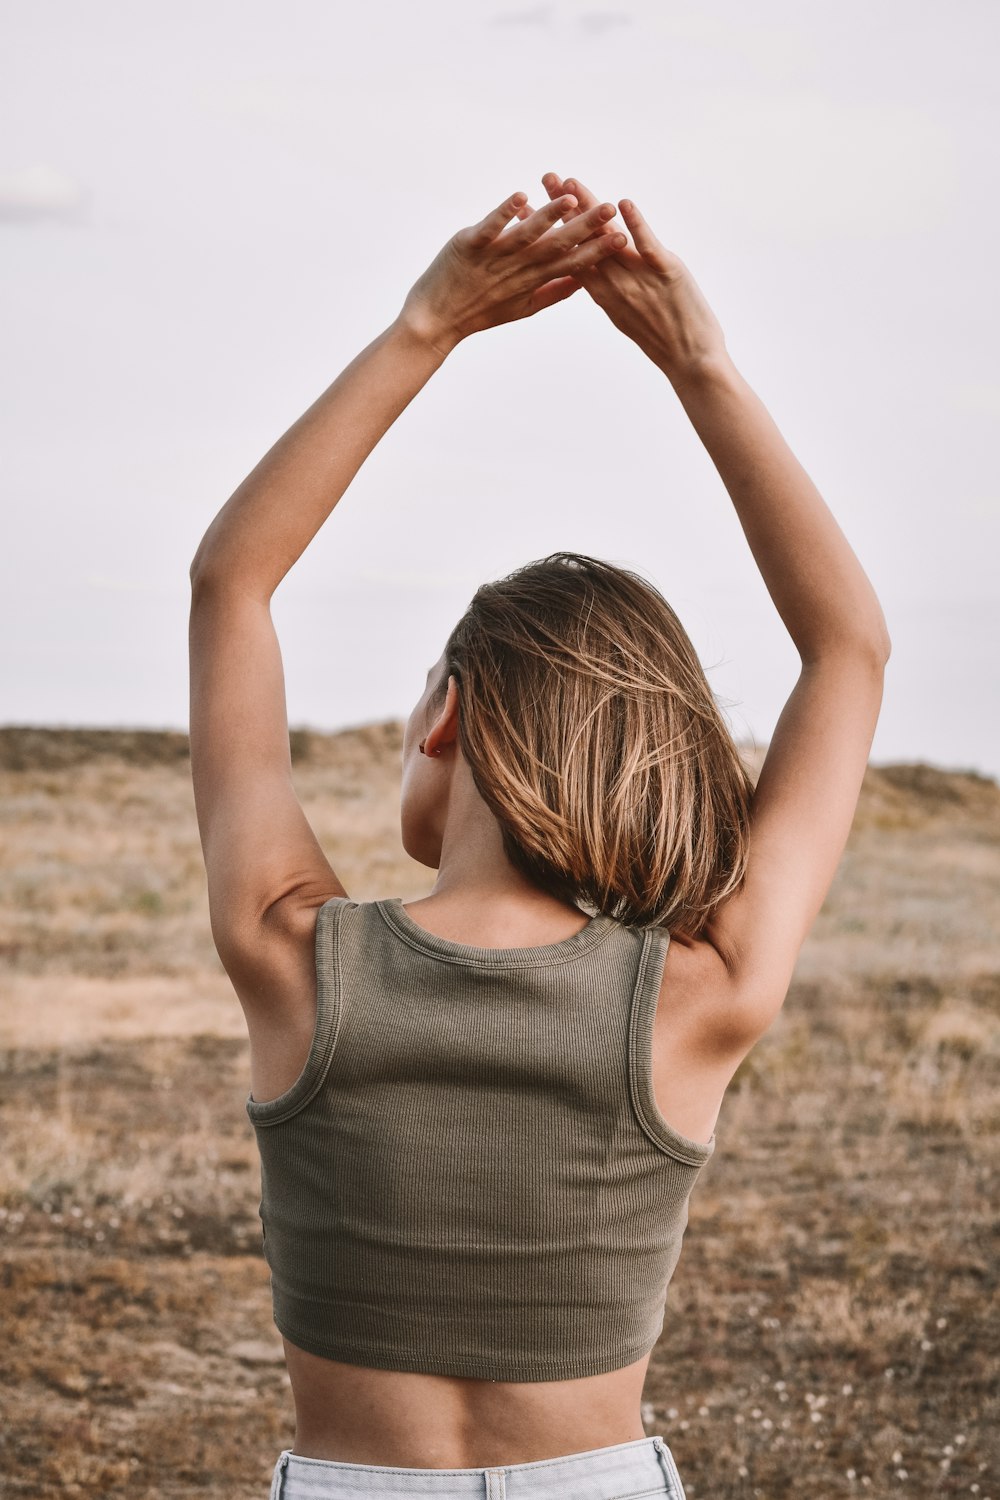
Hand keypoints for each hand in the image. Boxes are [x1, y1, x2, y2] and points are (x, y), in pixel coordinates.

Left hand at [396, 188, 627, 354]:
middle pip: (556, 246)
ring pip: (527, 235)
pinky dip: (504, 213)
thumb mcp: (522, 306)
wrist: (434, 322)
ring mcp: (493, 257)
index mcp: (532, 281)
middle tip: (610, 208)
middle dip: (585, 227)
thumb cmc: (480, 312)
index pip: (572, 264)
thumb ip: (554, 292)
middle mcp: (517, 269)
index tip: (624, 238)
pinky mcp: (469, 245)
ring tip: (571, 199)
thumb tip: (583, 279)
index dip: (598, 251)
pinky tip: (521, 196)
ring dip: (549, 215)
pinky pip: (490, 228)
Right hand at [534, 172, 728, 381]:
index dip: (553, 230)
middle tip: (548, 178)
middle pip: (584, 238)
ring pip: (608, 236)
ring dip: (591, 207)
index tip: (534, 209)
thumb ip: (611, 292)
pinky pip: (646, 244)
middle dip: (564, 207)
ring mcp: (639, 277)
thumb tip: (598, 275)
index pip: (571, 255)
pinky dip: (635, 223)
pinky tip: (622, 204)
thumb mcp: (627, 317)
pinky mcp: (665, 271)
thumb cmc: (664, 343)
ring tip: (572, 183)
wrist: (692, 362)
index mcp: (604, 295)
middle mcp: (616, 284)